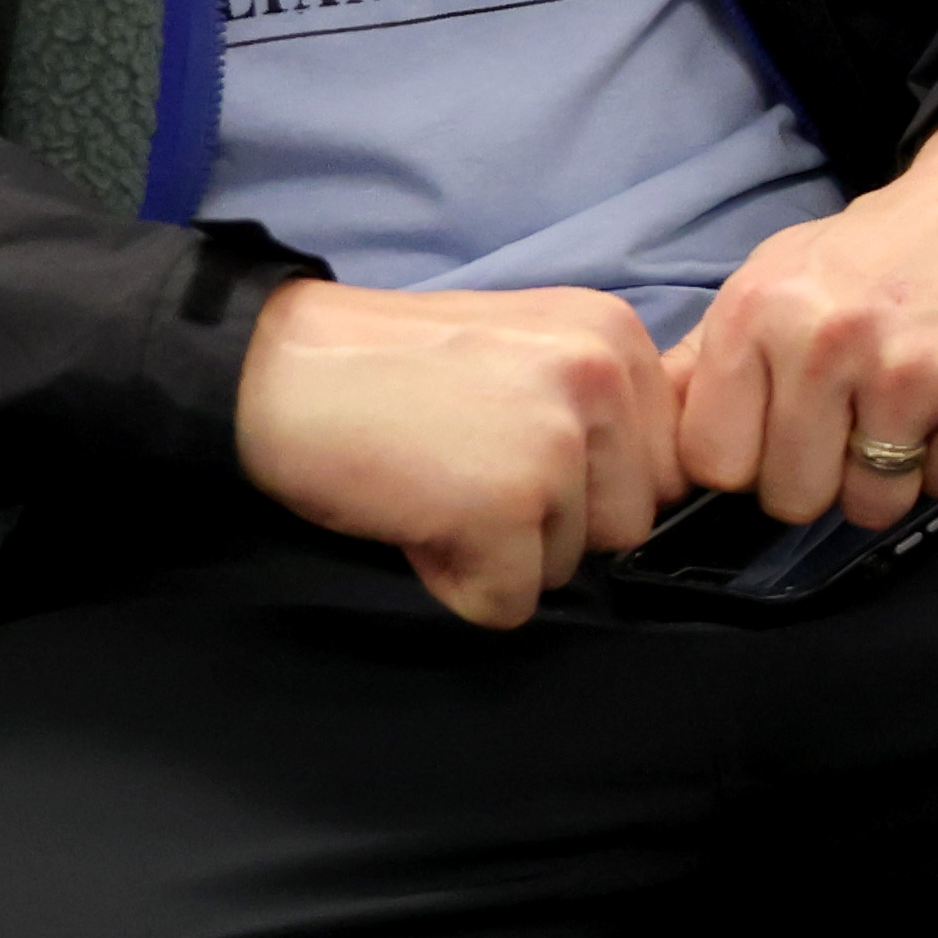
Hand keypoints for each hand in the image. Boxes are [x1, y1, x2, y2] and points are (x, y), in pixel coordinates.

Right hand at [237, 279, 679, 628]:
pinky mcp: (506, 507)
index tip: (510, 449)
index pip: (663, 463)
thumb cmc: (390, 371)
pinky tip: (414, 518)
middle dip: (548, 522)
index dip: (586, 483)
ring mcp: (558, 442)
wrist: (274, 369)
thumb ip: (595, 406)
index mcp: (616, 335)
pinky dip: (456, 582)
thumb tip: (655, 492)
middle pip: (629, 521)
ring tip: (434, 485)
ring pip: (572, 564)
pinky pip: (510, 601)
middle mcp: (603, 377)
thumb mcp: (524, 353)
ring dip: (501, 550)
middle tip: (462, 470)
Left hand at [664, 100, 937, 528]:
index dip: (750, 463)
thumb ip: (708, 358)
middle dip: (824, 477)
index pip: (713, 463)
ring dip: (893, 477)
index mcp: (756, 312)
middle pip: (792, 498)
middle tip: (857, 423)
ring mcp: (908, 370)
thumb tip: (642, 428)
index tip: (782, 435)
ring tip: (909, 415)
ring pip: (872, 505)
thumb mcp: (776, 277)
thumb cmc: (883, 248)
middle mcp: (823, 340)